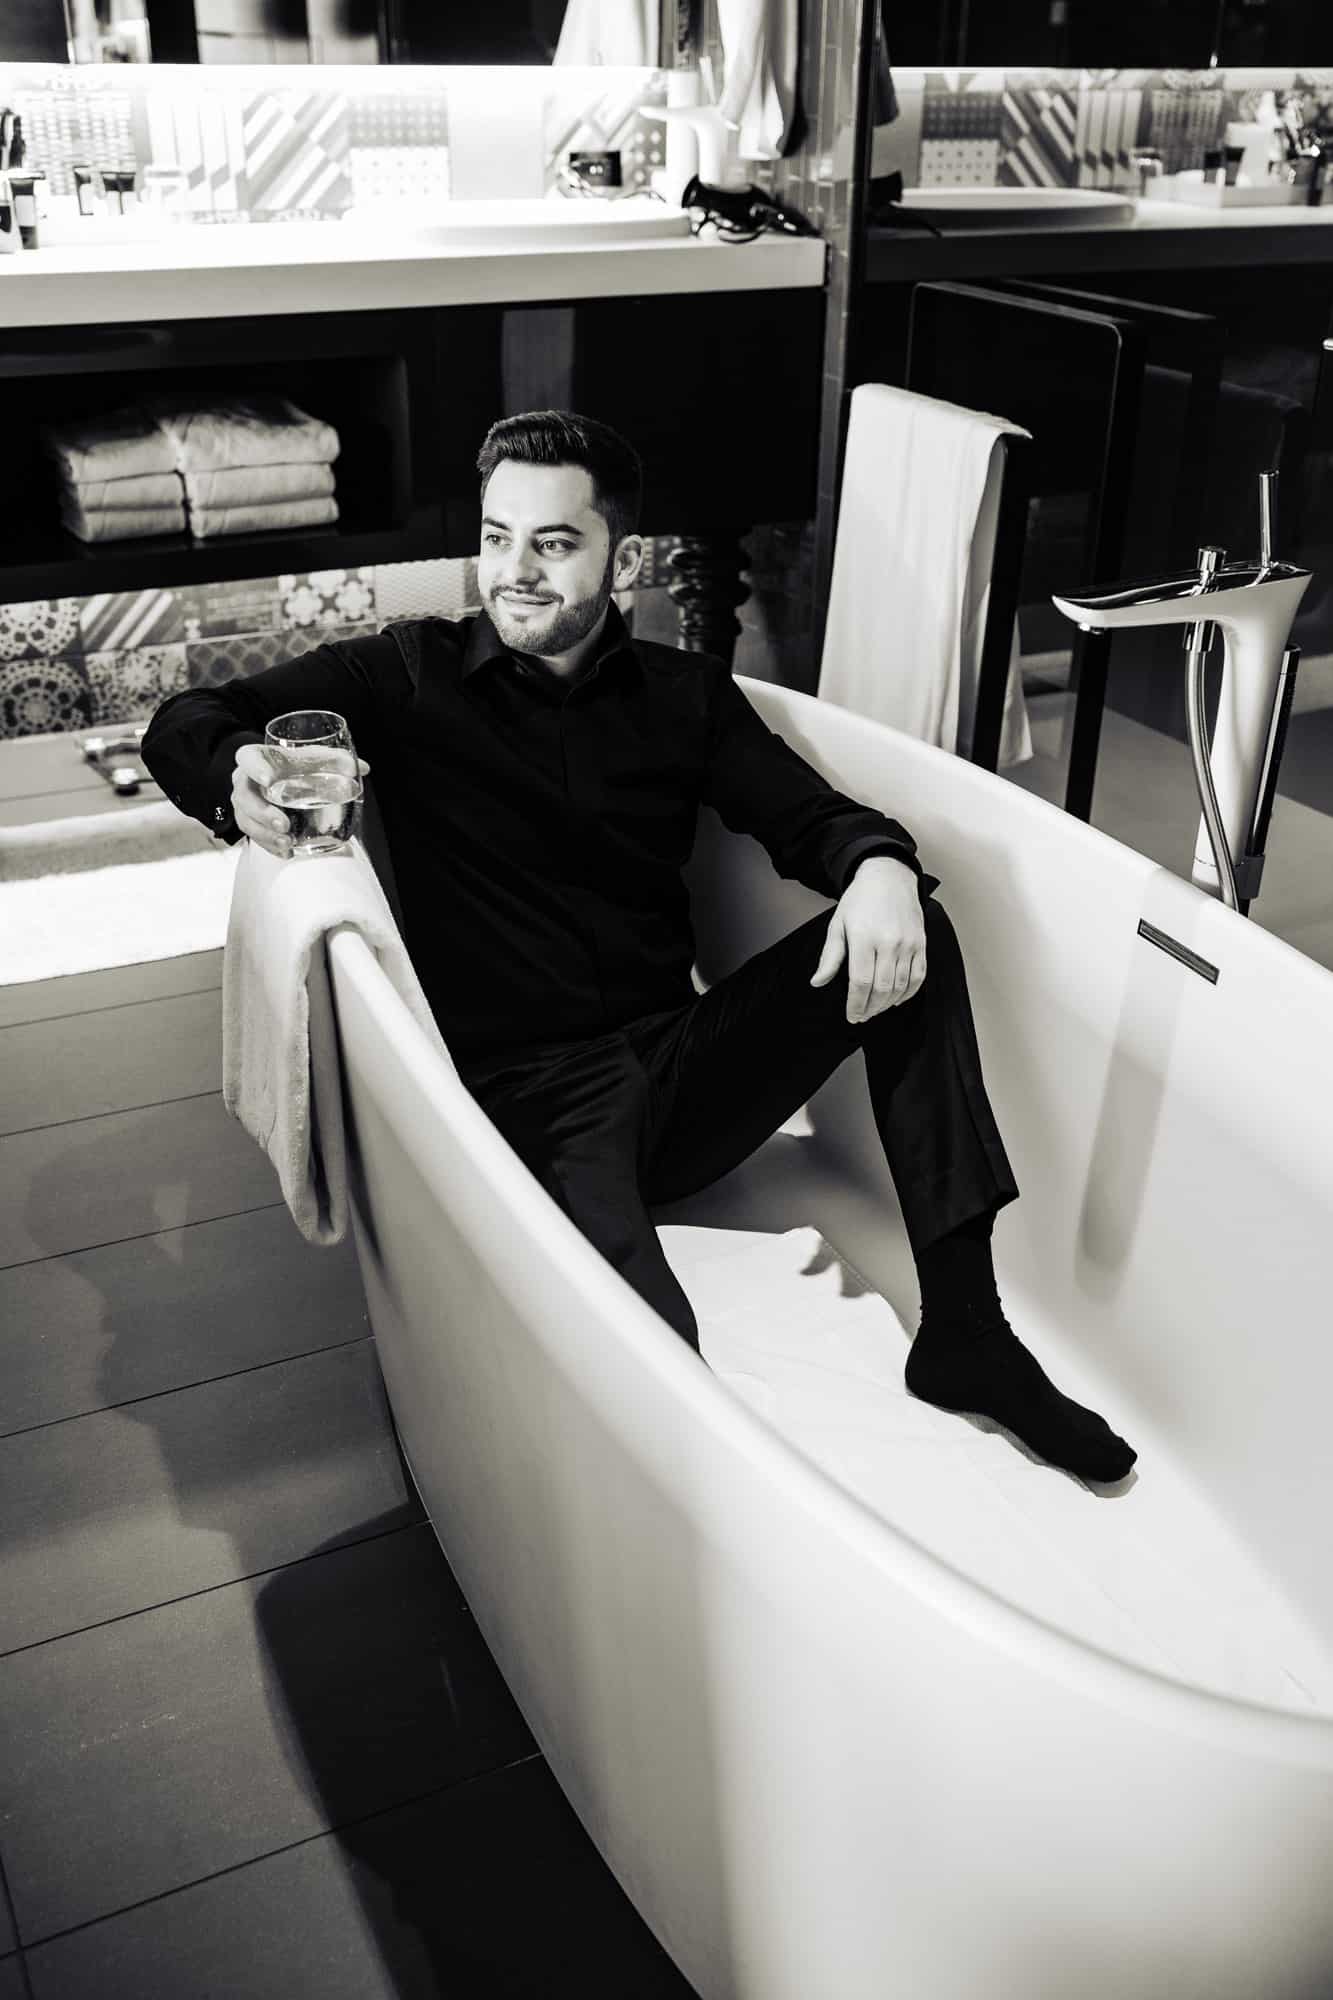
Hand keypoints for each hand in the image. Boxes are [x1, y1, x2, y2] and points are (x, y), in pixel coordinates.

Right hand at [231, 742, 369, 859]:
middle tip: (284, 824)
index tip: (269, 780)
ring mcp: (245, 804)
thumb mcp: (312, 758)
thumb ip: (335, 760)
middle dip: (262, 813)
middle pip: (244, 797)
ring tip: (287, 843)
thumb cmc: (293, 764)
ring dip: (265, 835)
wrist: (278, 776)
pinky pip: (254, 837)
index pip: (248, 758)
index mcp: (256, 759)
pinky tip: (286, 852)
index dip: (255, 768)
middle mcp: (245, 781)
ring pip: (246, 820)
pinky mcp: (250, 822)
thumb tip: (362, 768)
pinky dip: (270, 846)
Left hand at [810, 856, 925, 1024]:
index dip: (856, 1004)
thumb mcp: (838, 925)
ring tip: (876, 1008)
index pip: (861, 982)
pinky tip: (897, 999)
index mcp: (864, 937)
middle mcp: (889, 942)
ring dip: (888, 1003)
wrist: (889, 877)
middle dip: (871, 1008)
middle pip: (882, 988)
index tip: (852, 1015)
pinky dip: (909, 993)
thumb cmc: (860, 901)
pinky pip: (919, 976)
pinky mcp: (921, 943)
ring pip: (901, 986)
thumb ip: (830, 957)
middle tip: (862, 1015)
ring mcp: (908, 943)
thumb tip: (817, 982)